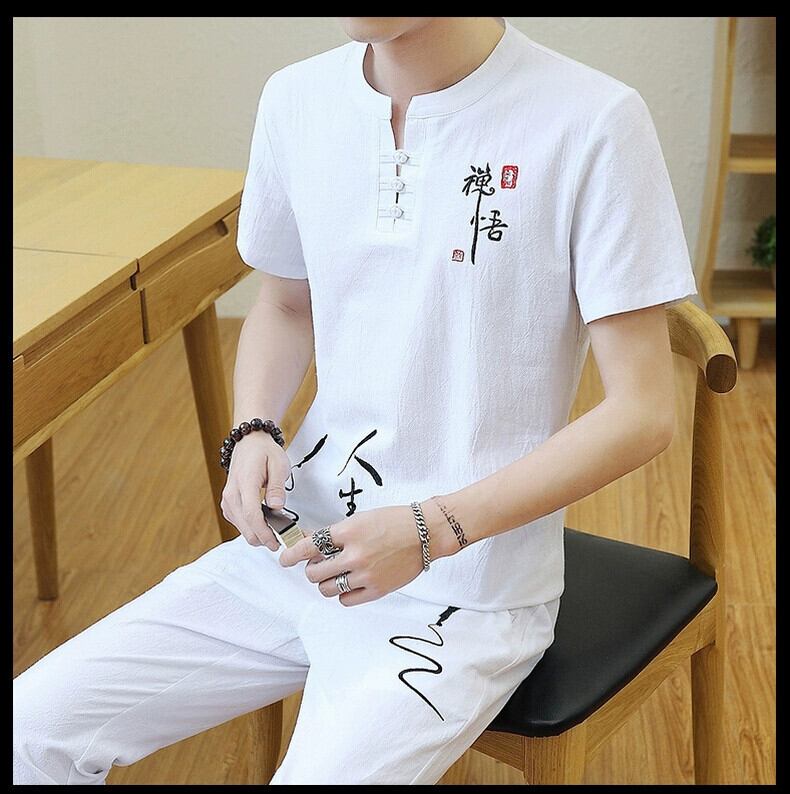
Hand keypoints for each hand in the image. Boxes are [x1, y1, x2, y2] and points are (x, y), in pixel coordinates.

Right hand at [220, 432, 290, 549]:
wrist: (249, 444)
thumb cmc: (264, 452)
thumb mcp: (279, 464)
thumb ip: (277, 486)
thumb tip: (277, 505)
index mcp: (245, 482)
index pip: (252, 514)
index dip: (264, 532)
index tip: (276, 542)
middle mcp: (232, 494)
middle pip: (245, 526)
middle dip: (263, 538)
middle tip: (281, 539)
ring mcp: (227, 500)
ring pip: (241, 528)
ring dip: (258, 534)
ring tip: (275, 529)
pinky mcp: (228, 505)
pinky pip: (239, 523)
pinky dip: (251, 528)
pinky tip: (264, 523)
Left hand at [279, 504, 429, 605]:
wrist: (425, 533)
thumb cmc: (394, 521)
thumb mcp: (360, 519)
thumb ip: (336, 533)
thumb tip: (310, 543)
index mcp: (349, 531)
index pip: (309, 546)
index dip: (292, 555)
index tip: (284, 559)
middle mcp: (355, 554)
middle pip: (314, 572)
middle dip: (311, 569)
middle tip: (317, 565)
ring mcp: (366, 574)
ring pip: (326, 589)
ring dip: (325, 582)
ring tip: (334, 574)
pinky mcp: (376, 590)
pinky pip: (345, 600)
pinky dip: (342, 594)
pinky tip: (349, 583)